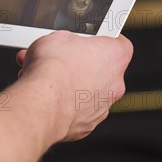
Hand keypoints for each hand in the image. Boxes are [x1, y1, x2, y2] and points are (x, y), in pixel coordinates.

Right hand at [16, 31, 132, 144]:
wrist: (42, 102)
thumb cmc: (54, 68)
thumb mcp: (58, 37)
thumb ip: (68, 41)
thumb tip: (62, 44)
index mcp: (115, 56)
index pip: (119, 43)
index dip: (104, 40)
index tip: (91, 39)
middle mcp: (115, 84)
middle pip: (103, 70)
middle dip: (82, 65)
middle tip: (62, 60)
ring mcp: (102, 107)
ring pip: (89, 93)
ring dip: (72, 86)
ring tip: (47, 79)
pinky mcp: (86, 124)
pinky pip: (77, 111)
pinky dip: (64, 105)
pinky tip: (48, 98)